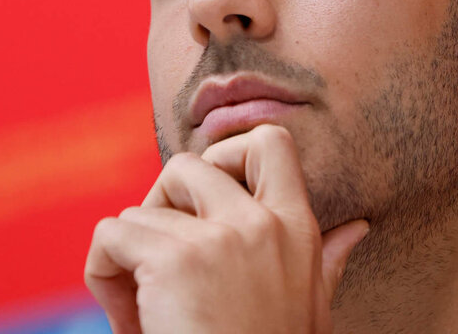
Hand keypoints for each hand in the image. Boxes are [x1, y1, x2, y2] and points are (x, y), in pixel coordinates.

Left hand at [84, 124, 368, 333]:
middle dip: (158, 207)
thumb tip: (357, 228)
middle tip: (158, 260)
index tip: (203, 201)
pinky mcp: (175, 261)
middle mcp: (262, 224)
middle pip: (186, 164)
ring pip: (138, 211)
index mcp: (297, 229)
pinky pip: (110, 235)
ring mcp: (219, 239)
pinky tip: (127, 320)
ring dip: (126, 259)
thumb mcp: (312, 309)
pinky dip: (101, 273)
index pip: (272, 142)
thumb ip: (327, 262)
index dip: (226, 154)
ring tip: (143, 311)